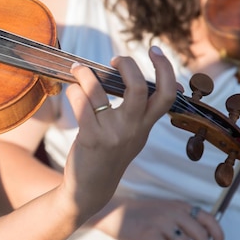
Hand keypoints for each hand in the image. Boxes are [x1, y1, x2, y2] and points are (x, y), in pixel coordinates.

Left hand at [60, 46, 176, 222]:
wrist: (90, 189)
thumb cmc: (110, 157)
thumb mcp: (134, 137)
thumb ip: (144, 113)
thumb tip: (164, 84)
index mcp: (146, 126)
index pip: (167, 95)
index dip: (165, 68)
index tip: (154, 50)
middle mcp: (133, 130)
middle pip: (140, 89)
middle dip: (128, 65)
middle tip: (116, 60)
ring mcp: (112, 134)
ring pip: (99, 92)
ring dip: (86, 74)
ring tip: (79, 69)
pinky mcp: (90, 138)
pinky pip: (81, 103)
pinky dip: (74, 90)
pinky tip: (71, 90)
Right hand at [96, 197, 224, 239]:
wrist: (113, 212)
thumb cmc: (137, 215)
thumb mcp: (162, 212)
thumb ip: (179, 222)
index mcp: (180, 206)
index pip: (209, 219)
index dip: (219, 235)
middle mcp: (174, 212)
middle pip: (201, 236)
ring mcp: (162, 223)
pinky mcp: (150, 235)